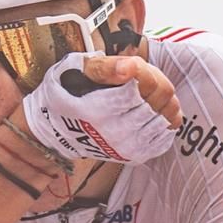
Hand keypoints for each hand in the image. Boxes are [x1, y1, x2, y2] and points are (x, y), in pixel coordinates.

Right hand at [23, 54, 180, 164]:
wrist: (56, 131)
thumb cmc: (67, 93)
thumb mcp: (76, 70)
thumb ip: (105, 67)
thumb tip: (130, 68)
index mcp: (100, 108)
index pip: (145, 84)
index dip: (145, 71)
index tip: (133, 68)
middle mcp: (116, 132)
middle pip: (159, 98)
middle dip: (155, 82)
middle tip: (140, 79)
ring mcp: (127, 146)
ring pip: (166, 117)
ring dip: (163, 101)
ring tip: (146, 94)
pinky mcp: (135, 155)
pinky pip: (165, 136)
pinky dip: (165, 121)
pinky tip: (152, 111)